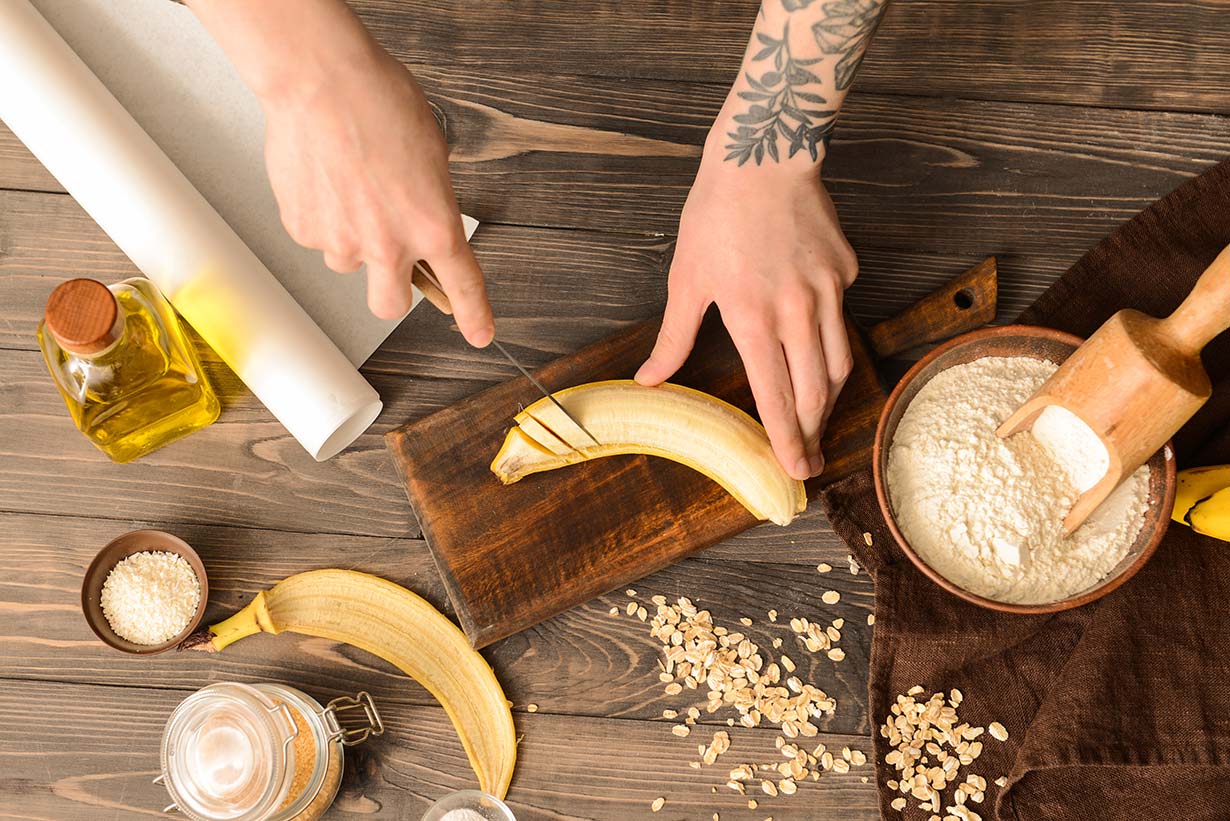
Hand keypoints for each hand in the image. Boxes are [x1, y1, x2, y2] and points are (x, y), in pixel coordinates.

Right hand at [261, 53, 492, 343]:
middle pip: (390, 305)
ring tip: (349, 187)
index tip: (479, 334)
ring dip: (352, 240)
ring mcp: (342, 242)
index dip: (474, 315)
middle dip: (392, 290)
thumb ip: (431, 198)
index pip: (461, 285)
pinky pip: (317, 238)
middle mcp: (388, 245)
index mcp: (433, 225)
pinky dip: (321, 216)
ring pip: (348, 263)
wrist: (320, 80)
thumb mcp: (432, 152)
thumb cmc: (379, 101)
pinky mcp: (304, 230)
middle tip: (389, 259)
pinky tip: (325, 178)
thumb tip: (420, 215)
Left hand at [636, 152, 856, 480]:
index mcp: (753, 320)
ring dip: (829, 397)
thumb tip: (649, 380)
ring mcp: (828, 291)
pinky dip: (830, 337)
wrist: (764, 154)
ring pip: (840, 361)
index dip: (787, 440)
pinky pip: (842, 316)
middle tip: (809, 459)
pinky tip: (813, 336)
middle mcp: (797, 312)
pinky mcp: (846, 270)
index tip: (796, 470)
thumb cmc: (716, 214)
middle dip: (813, 432)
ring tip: (816, 417)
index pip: (776, 398)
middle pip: (817, 391)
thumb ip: (673, 338)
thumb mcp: (686, 278)